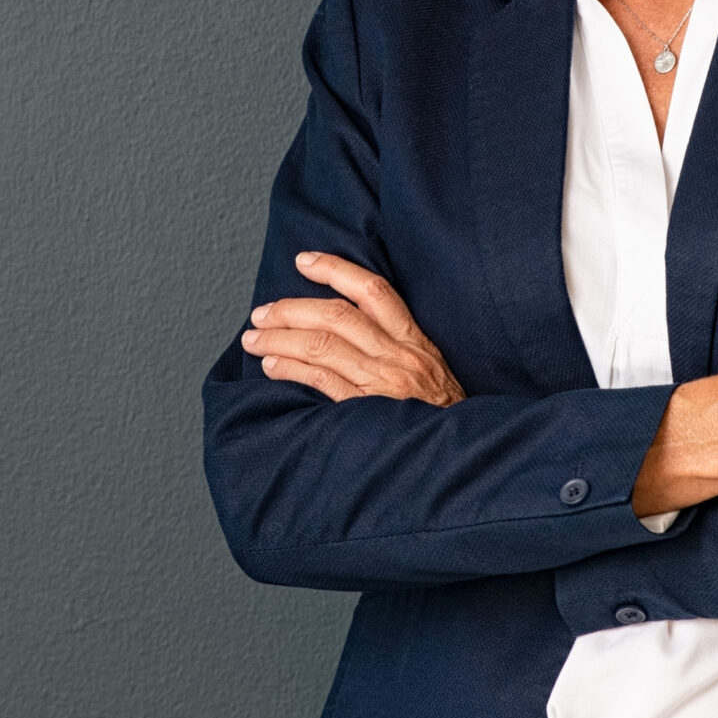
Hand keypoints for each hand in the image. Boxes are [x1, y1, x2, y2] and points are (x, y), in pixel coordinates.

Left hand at [241, 252, 466, 406]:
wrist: (462, 456)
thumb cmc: (441, 417)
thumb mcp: (429, 372)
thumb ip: (396, 350)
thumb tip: (343, 332)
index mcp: (414, 341)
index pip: (373, 291)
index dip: (335, 269)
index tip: (303, 261)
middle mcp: (398, 356)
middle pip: (336, 315)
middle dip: (291, 309)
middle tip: (262, 313)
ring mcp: (383, 382)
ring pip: (321, 344)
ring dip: (280, 339)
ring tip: (254, 339)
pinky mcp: (368, 410)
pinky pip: (321, 380)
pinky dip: (291, 369)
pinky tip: (271, 367)